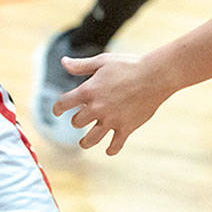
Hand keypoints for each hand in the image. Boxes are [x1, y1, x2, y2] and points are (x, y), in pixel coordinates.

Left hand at [50, 53, 171, 155]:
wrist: (154, 76)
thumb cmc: (128, 65)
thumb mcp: (102, 61)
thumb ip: (81, 65)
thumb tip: (63, 62)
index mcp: (88, 91)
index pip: (63, 104)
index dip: (58, 108)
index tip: (57, 110)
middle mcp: (97, 108)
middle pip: (77, 122)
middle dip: (77, 120)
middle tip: (80, 119)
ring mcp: (111, 120)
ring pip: (91, 139)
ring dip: (85, 142)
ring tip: (84, 142)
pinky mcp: (126, 128)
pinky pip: (115, 145)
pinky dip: (111, 149)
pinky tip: (109, 149)